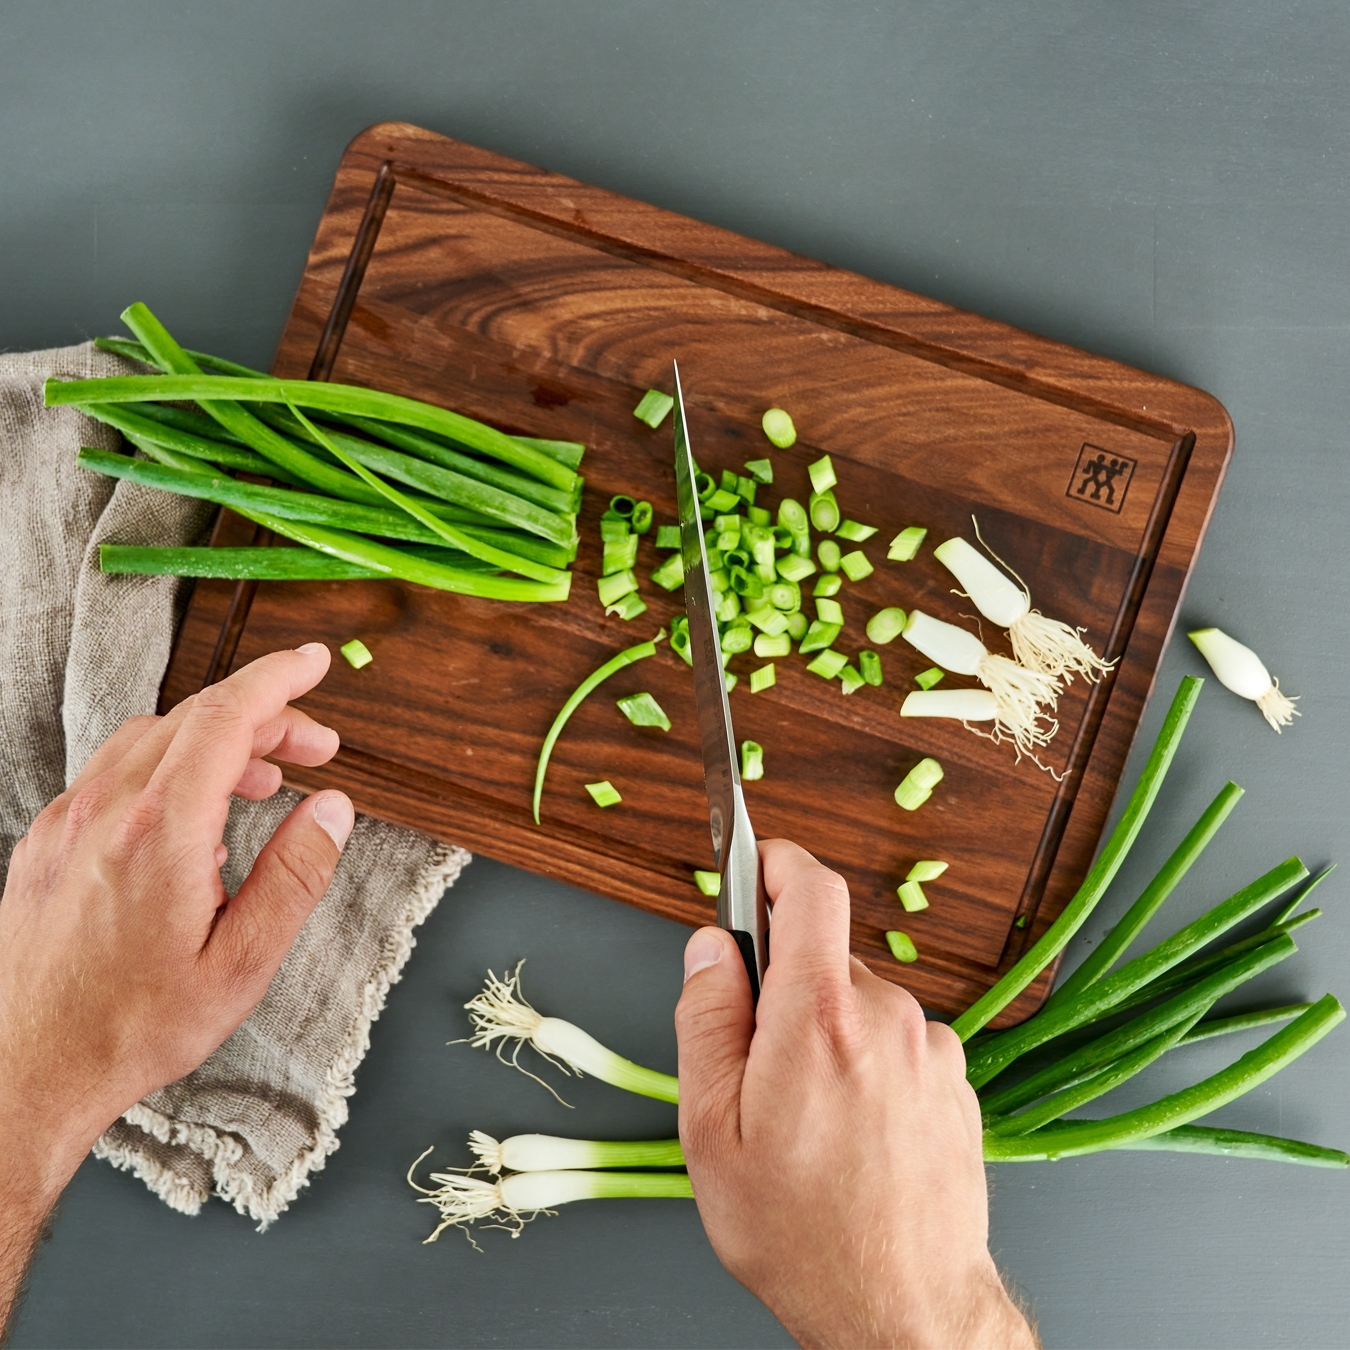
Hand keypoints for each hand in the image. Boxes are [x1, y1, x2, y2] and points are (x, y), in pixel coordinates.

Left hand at [0, 644, 352, 1333]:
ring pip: (151, 740)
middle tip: (315, 749)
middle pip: (194, 720)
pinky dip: (168, 768)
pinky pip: (115, 773)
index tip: (314, 663)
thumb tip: (331, 809)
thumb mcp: (242, 963)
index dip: (278, 679)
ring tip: (261, 782)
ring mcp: (67, 823)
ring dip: (215, 742)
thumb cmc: (132, 1027)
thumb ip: (295, 876)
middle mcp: (105, 811)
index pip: (225, 717)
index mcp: (160, 833)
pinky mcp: (46, 842)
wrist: (25, 1072)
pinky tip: (192, 818)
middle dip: (264, 718)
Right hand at [675, 840, 1035, 1349]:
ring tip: (808, 1120)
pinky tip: (852, 1132)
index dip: (776, 863)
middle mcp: (889, 1019)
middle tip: (756, 1068)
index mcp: (820, 1020)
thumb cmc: (802, 1235)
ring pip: (860, 1004)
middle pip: (825, 956)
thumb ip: (706, 1020)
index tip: (753, 865)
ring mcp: (932, 1050)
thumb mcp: (712, 1133)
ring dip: (826, 1033)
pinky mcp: (956, 1081)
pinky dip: (866, 1063)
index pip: (810, 889)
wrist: (905, 1312)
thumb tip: (710, 948)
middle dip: (784, 988)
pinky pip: (896, 1042)